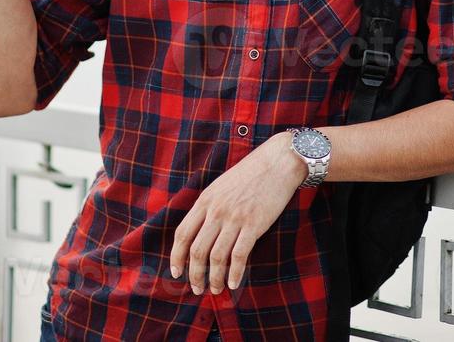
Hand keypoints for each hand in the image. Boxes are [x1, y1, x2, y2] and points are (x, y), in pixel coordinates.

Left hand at [168, 134, 306, 295]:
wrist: (277, 162)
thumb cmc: (250, 174)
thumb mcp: (220, 186)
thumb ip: (209, 206)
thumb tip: (199, 231)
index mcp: (205, 200)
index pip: (183, 234)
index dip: (177, 257)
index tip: (176, 272)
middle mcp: (216, 211)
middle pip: (197, 250)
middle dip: (194, 274)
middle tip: (198, 289)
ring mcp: (235, 218)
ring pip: (216, 257)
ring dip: (214, 278)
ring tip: (215, 290)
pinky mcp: (254, 225)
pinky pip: (239, 255)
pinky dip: (234, 273)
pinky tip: (233, 283)